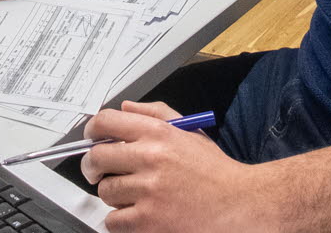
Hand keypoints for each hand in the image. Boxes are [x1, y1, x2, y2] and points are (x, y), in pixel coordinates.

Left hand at [84, 102, 263, 232]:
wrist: (239, 205)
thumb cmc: (215, 173)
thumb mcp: (189, 132)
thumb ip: (155, 113)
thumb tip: (126, 108)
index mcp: (159, 133)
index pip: (106, 122)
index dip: (92, 130)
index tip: (91, 138)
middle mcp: (151, 158)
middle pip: (97, 157)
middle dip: (94, 166)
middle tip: (101, 172)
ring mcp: (148, 191)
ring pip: (105, 191)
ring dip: (114, 195)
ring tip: (135, 195)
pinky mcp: (148, 221)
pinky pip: (113, 220)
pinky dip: (121, 221)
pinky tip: (138, 214)